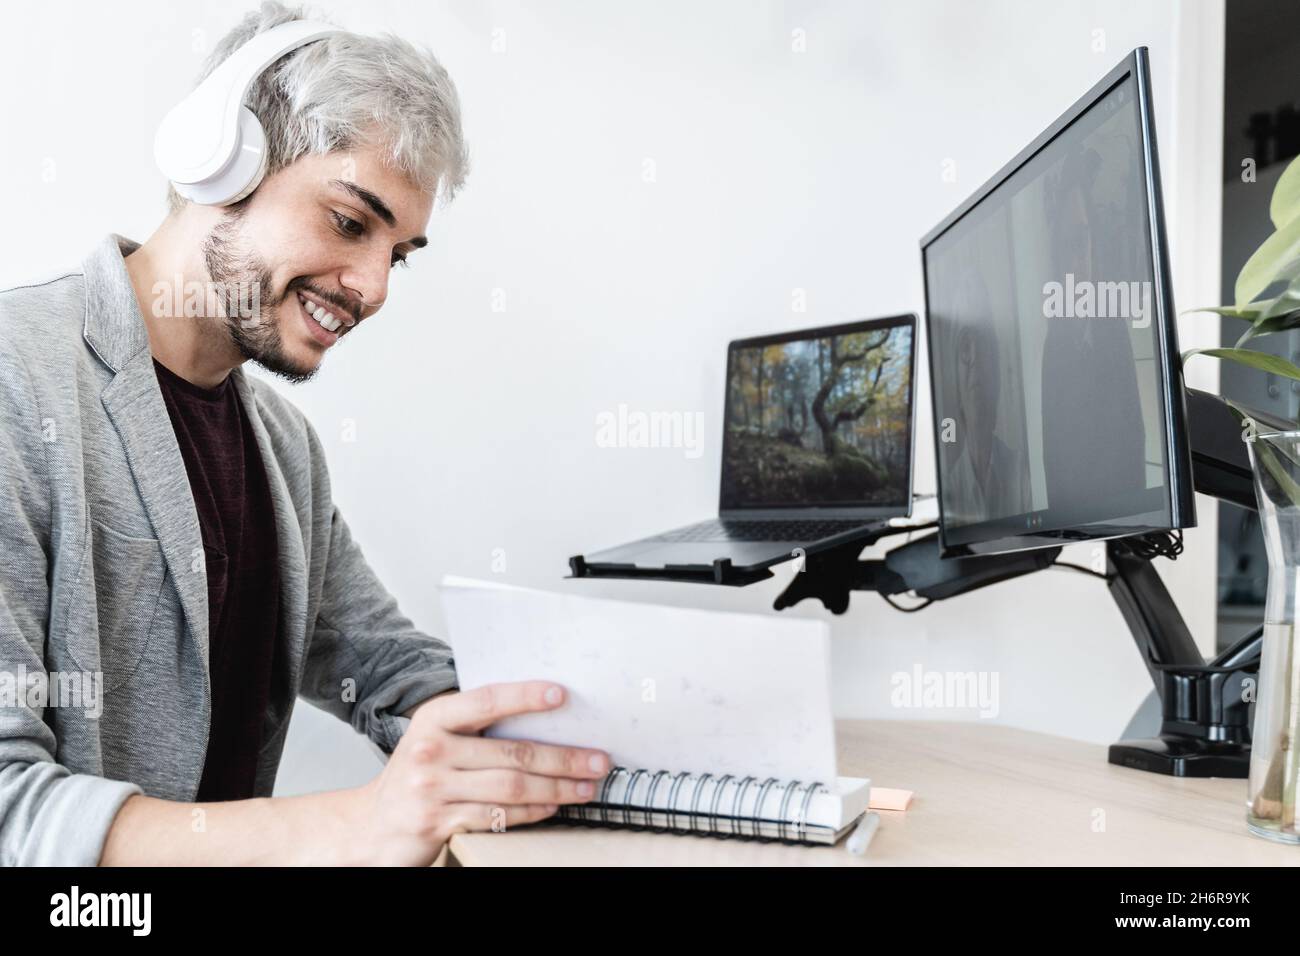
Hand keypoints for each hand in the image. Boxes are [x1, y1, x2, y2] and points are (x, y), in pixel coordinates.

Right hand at [348, 681, 609, 865]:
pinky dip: (532, 812)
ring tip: (586, 786)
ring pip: (511, 787)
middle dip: (564, 757)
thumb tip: (544, 717)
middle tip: (597, 759)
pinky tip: (553, 807)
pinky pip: (498, 816)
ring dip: (557, 788)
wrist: (370, 826)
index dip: (526, 696)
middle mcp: (431, 749)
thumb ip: (475, 727)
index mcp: (434, 718)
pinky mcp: (439, 822)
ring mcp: (433, 788)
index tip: (561, 695)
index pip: (487, 700)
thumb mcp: (435, 739)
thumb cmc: (415, 776)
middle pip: (512, 753)